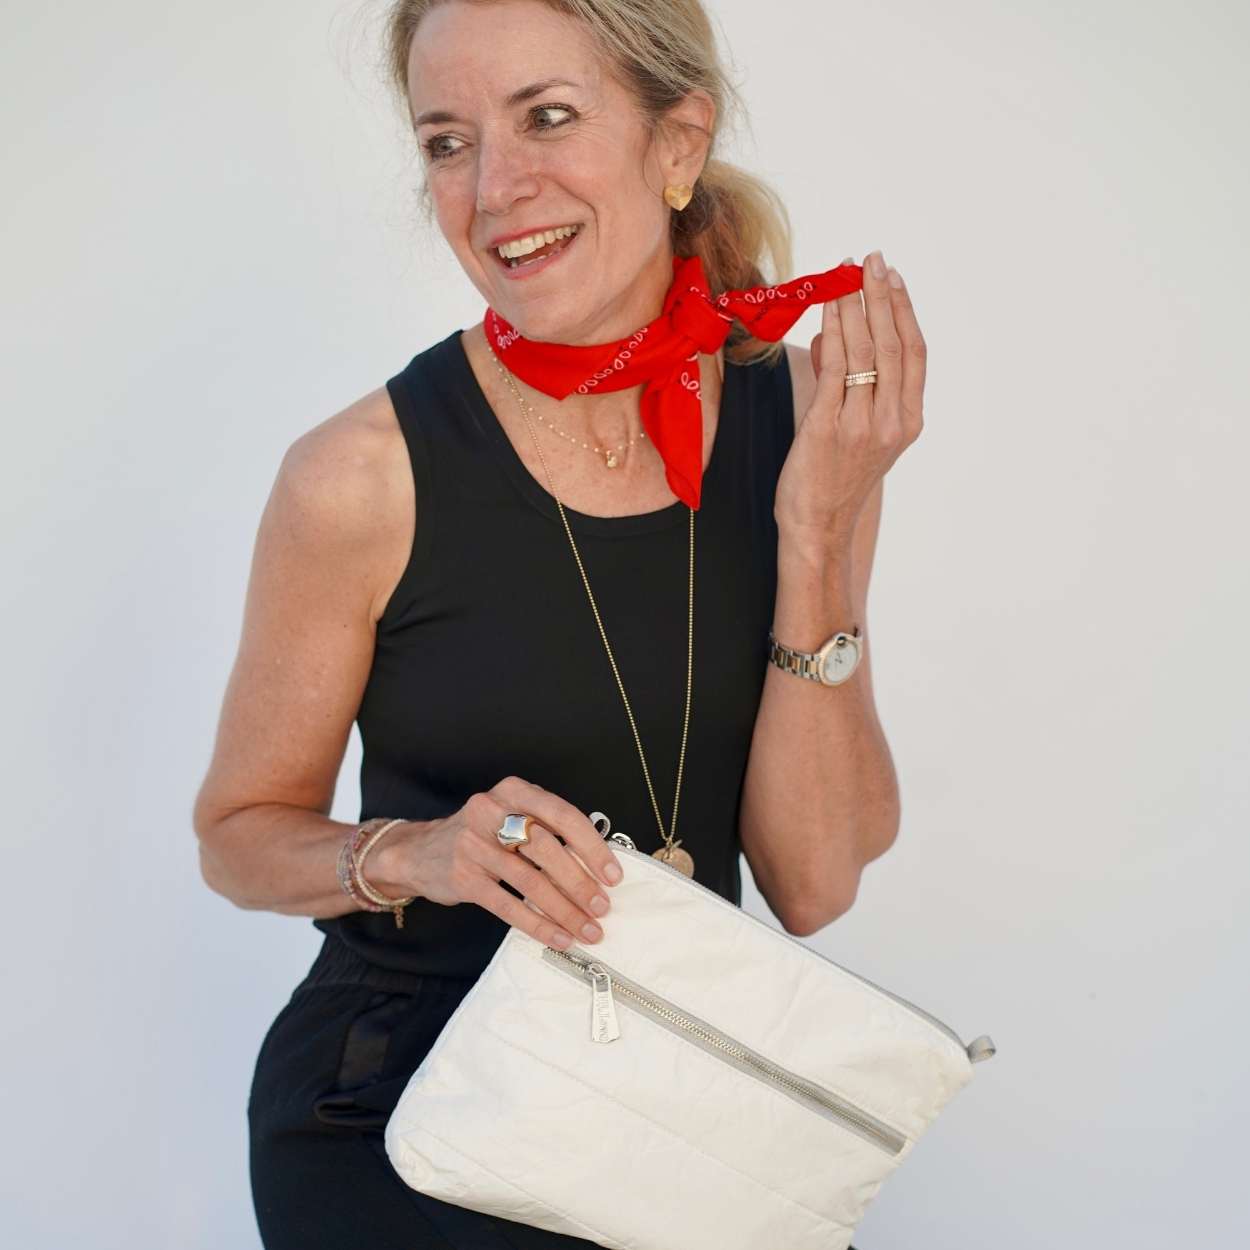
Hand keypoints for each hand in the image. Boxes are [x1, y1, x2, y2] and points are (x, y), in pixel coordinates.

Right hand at [375, 776, 620, 949]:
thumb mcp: (510, 814)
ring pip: (530, 881)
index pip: (562, 814)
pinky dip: (538, 924)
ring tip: (588, 929)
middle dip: (580, 882)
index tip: (613, 874)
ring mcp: (474, 845)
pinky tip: (559, 937)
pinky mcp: (463, 878)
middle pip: (547, 848)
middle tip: (602, 906)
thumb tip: (597, 865)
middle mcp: (492, 812)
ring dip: (565, 910)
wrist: (419, 851)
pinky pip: (508, 905)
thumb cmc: (481, 834)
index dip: (592, 846)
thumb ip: (547, 827)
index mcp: (514, 791)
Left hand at [774, 250, 925, 541]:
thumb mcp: (854, 431)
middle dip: (882, 297)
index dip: (904, 311)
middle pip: (893, 344)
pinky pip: (835, 368)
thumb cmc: (831, 481)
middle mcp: (892, 421)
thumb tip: (834, 335)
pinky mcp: (830, 427)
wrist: (817, 528)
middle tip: (872, 260)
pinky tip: (828, 307)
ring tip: (848, 273)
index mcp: (908, 421)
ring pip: (865, 351)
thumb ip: (847, 385)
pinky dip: (834, 331)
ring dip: (856, 306)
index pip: (914, 354)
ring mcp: (863, 425)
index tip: (893, 277)